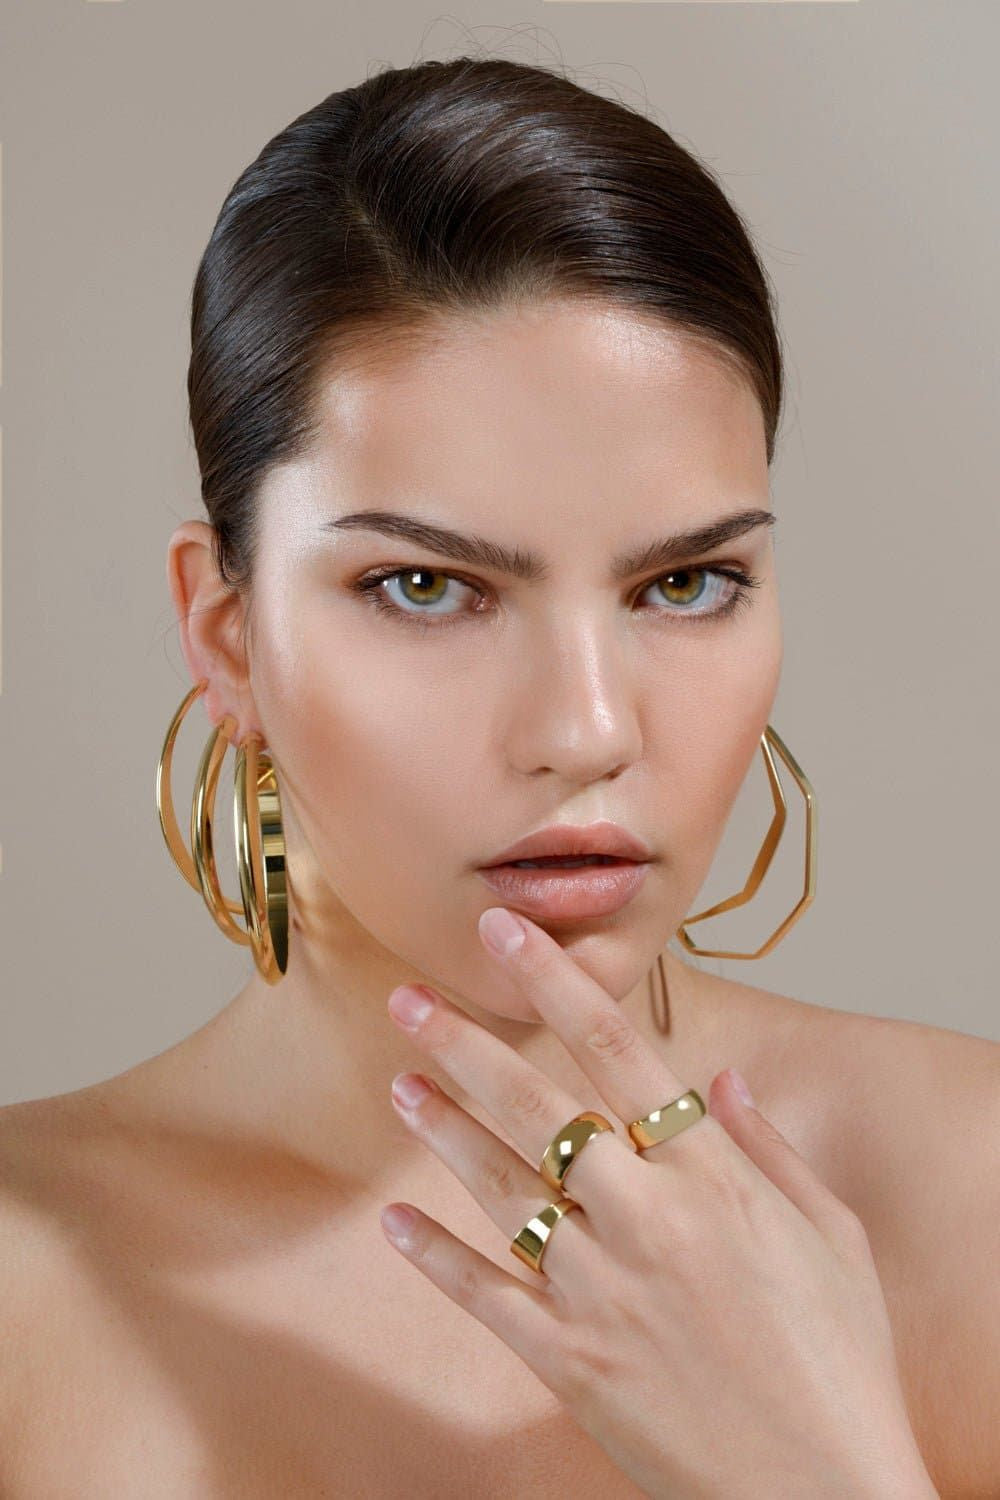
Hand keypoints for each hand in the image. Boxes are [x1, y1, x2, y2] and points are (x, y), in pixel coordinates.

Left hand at [380, 907, 936, 1499]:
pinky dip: (434, 1258)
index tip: (506, 932)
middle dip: (464, 1043)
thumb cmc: (842, 1362)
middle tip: (407, 998)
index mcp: (711, 1177)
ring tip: (399, 1084)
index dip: (553, 980)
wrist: (822, 1495)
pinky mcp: (568, 1360)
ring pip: (500, 1187)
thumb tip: (721, 1081)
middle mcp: (645, 1218)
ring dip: (443, 1130)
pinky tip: (393, 1222)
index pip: (614, 1048)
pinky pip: (486, 1295)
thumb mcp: (831, 1237)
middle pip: (535, 1106)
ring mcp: (599, 1290)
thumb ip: (768, 1149)